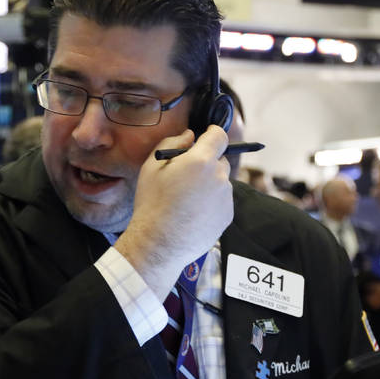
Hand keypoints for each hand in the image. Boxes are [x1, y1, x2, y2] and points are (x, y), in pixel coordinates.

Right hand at [116, 126, 232, 297]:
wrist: (159, 244)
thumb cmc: (151, 203)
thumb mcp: (151, 167)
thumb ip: (172, 144)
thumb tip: (190, 136)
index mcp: (200, 161)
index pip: (219, 136)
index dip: (213, 134)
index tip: (207, 137)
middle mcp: (218, 177)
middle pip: (220, 160)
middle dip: (207, 163)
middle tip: (186, 177)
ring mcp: (225, 198)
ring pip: (220, 182)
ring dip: (209, 184)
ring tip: (186, 200)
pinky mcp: (227, 215)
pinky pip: (222, 201)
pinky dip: (212, 203)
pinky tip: (192, 213)